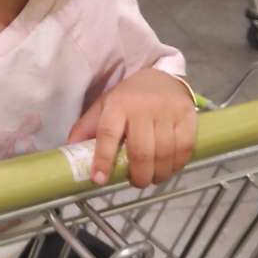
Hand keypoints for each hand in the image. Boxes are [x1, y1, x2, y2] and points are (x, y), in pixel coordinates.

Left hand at [67, 69, 195, 188]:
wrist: (162, 75)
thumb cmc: (130, 96)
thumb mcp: (104, 105)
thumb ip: (88, 127)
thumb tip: (70, 150)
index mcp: (118, 105)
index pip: (108, 133)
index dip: (103, 159)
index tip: (99, 179)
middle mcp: (143, 107)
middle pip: (141, 150)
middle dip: (138, 175)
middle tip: (136, 182)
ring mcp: (167, 111)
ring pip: (164, 152)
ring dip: (158, 173)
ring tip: (152, 178)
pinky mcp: (187, 115)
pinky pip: (185, 147)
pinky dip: (177, 164)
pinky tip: (169, 168)